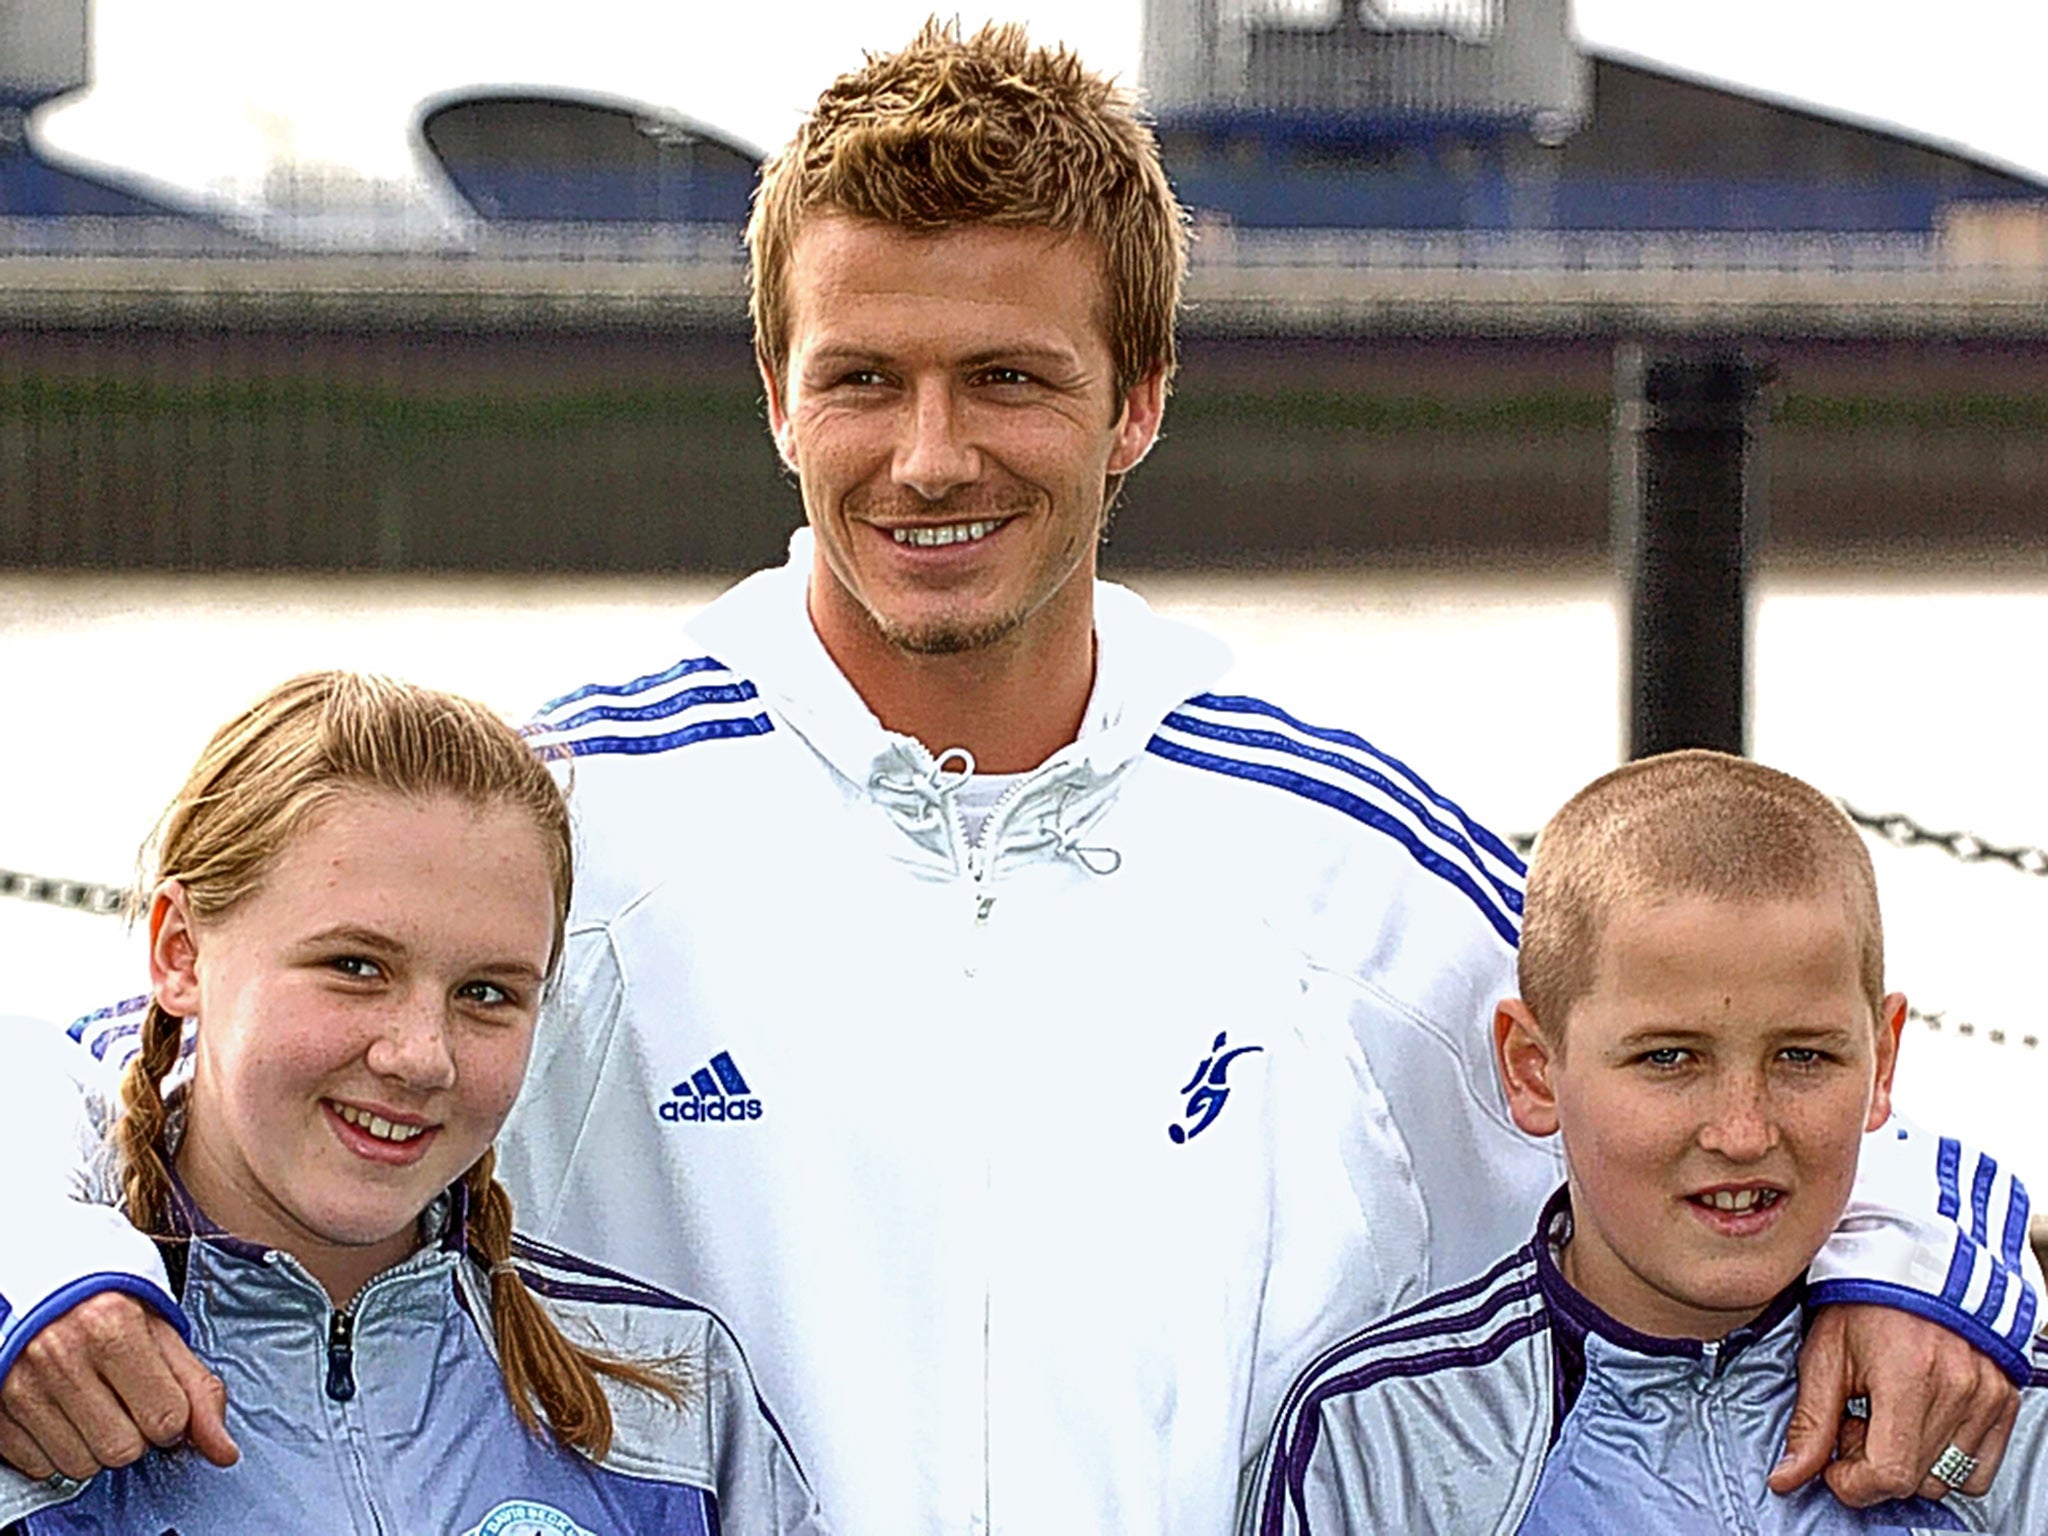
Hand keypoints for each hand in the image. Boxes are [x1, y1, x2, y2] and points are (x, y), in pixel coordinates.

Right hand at [0, 1292, 236, 1481]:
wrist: (30, 1287)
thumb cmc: (103, 1307)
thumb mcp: (159, 1330)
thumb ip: (197, 1389)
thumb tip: (224, 1452)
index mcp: (112, 1325)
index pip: (167, 1417)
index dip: (173, 1417)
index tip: (161, 1397)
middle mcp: (61, 1355)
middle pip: (124, 1449)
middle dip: (135, 1432)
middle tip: (125, 1398)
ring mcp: (21, 1385)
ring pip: (81, 1466)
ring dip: (96, 1445)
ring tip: (92, 1403)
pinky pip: (40, 1467)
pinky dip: (57, 1450)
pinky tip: (61, 1413)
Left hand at [1772, 1302, 2017, 1505]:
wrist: (1911, 1261)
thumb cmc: (1861, 1301)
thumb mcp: (1823, 1356)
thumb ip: (1810, 1424)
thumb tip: (1786, 1480)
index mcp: (1909, 1377)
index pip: (1890, 1474)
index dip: (1853, 1483)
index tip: (1833, 1465)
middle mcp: (1959, 1389)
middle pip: (1915, 1481)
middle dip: (1874, 1467)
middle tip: (1856, 1423)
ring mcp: (1988, 1396)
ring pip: (1946, 1479)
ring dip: (1910, 1463)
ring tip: (1887, 1417)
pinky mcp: (2005, 1399)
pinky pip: (1979, 1467)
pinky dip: (1945, 1459)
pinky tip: (1919, 1422)